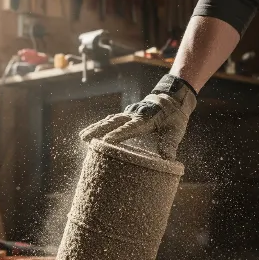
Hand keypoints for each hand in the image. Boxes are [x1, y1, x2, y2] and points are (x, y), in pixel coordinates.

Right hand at [80, 75, 196, 158]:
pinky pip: (110, 121)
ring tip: (82, 137)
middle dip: (98, 130)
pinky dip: (99, 126)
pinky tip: (90, 132)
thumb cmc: (174, 118)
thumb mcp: (176, 130)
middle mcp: (134, 115)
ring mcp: (128, 114)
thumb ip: (170, 144)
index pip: (130, 127)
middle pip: (113, 122)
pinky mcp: (125, 116)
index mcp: (146, 119)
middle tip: (84, 138)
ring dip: (95, 127)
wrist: (171, 100)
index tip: (106, 140)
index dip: (119, 133)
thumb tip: (168, 160)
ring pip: (109, 120)